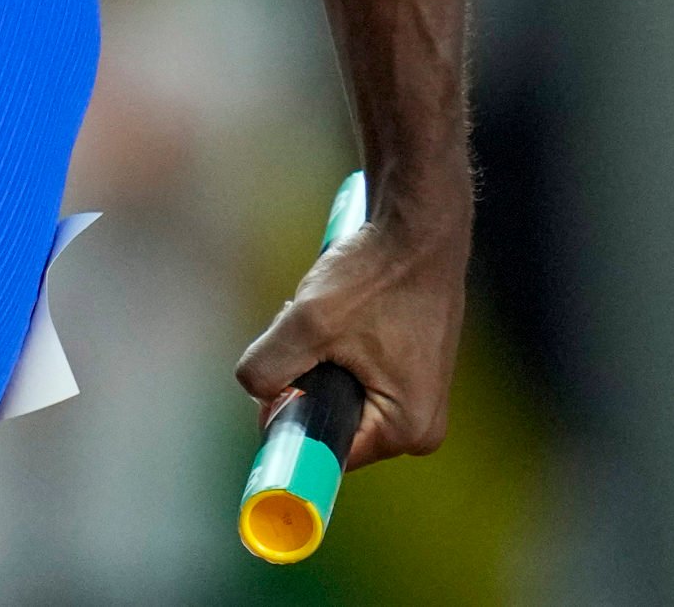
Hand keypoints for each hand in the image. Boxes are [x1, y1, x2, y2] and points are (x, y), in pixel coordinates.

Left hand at [234, 207, 466, 467]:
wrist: (418, 222)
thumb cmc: (379, 272)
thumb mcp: (310, 322)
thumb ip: (267, 366)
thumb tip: (253, 391)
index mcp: (406, 429)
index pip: (326, 450)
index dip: (291, 421)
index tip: (273, 390)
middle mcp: (419, 424)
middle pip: (332, 422)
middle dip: (305, 383)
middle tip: (302, 335)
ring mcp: (420, 396)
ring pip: (339, 394)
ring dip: (317, 361)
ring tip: (322, 316)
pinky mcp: (413, 368)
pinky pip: (358, 375)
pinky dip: (336, 349)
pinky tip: (340, 311)